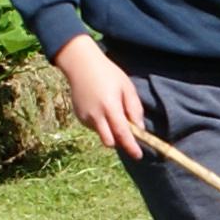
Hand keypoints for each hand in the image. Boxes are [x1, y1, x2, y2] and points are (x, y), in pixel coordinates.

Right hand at [55, 39, 144, 157]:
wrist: (81, 64)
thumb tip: (140, 129)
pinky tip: (100, 108)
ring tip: (111, 111)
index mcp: (110, 107)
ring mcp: (85, 117)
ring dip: (109, 131)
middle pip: (110, 142)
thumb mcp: (127, 87)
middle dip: (119, 141)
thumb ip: (134, 108)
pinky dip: (100, 124)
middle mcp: (96, 116)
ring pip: (101, 134)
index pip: (122, 134)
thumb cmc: (108, 73)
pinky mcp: (79, 117)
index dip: (131, 147)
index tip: (139, 155)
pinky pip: (93, 127)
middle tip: (127, 132)